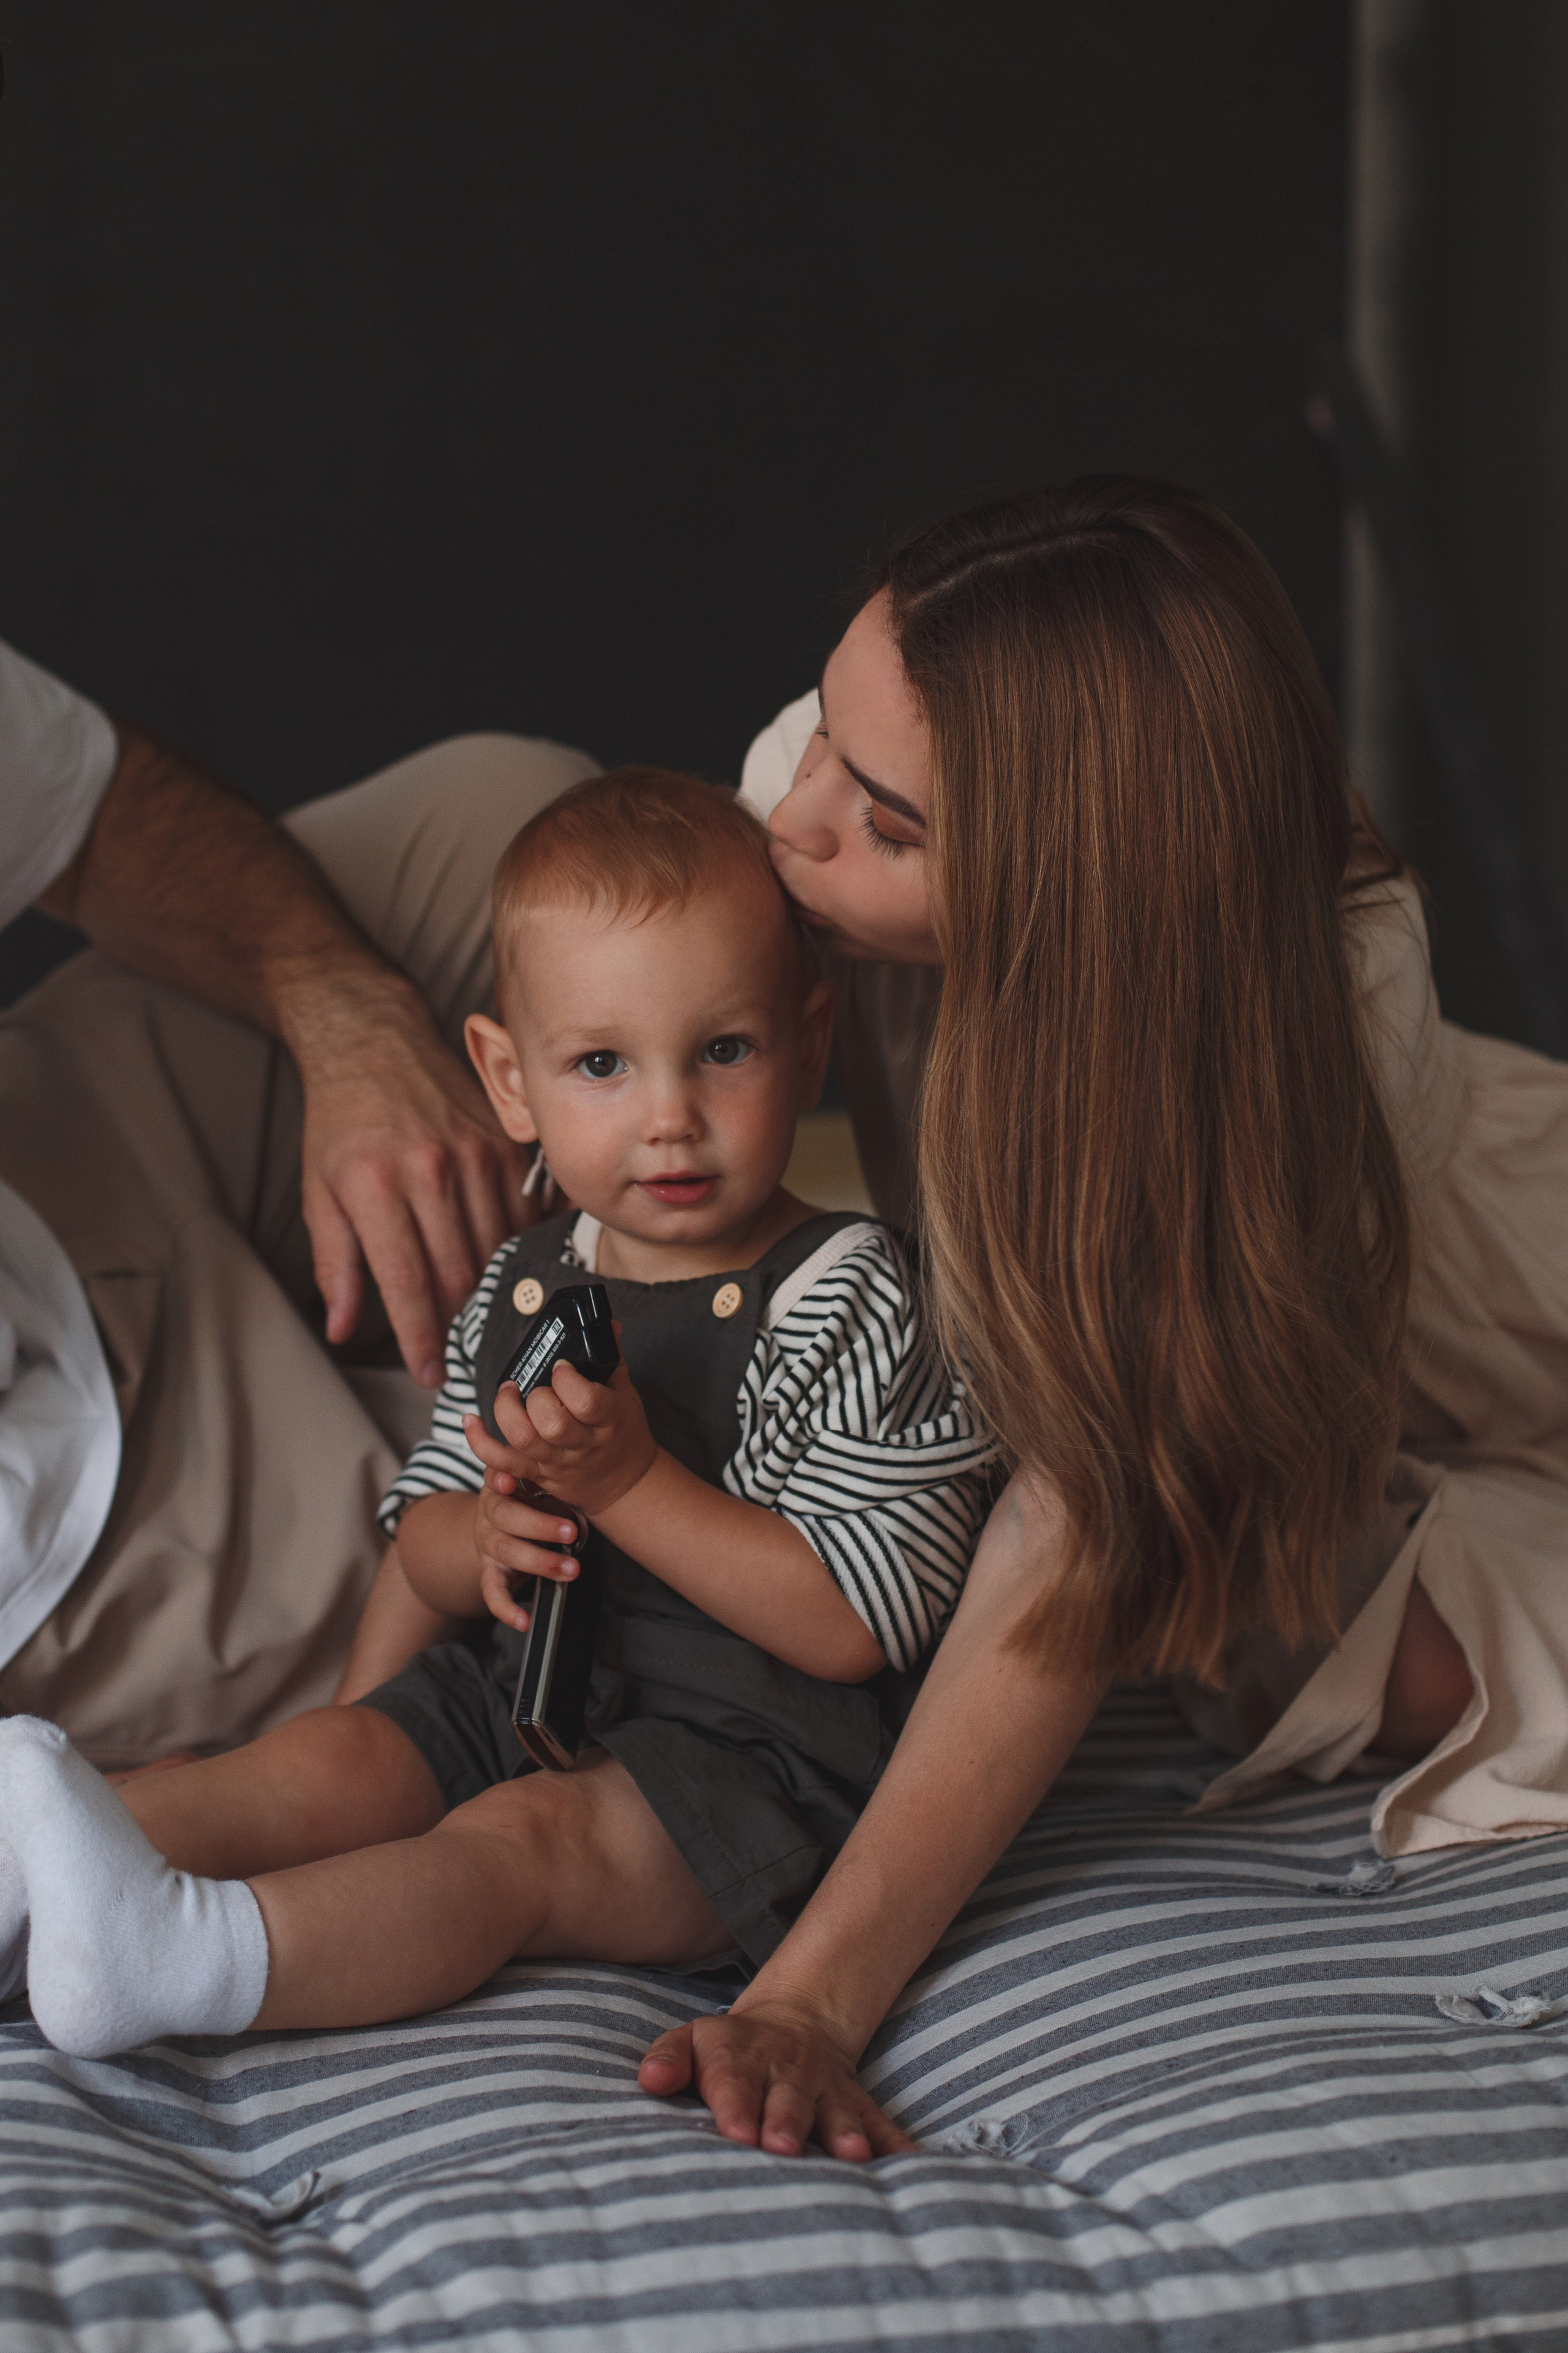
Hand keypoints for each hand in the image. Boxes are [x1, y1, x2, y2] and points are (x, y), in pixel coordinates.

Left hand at [294, 978, 533, 1384]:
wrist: (373, 1042)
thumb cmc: (341, 1121)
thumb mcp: (318, 1191)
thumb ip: (334, 1263)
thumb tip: (342, 1327)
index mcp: (376, 1187)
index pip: (409, 1283)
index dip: (421, 1338)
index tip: (428, 1372)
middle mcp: (431, 1170)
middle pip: (459, 1273)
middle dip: (455, 1323)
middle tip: (452, 1348)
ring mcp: (476, 1153)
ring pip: (497, 1248)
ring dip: (488, 1288)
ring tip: (474, 1309)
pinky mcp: (505, 1142)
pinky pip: (522, 1212)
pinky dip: (514, 1244)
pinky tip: (500, 1260)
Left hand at [462, 1348, 657, 1521]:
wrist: (625, 1483)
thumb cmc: (622, 1433)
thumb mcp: (626, 1395)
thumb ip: (611, 1360)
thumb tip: (607, 1325)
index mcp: (609, 1420)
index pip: (586, 1401)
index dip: (567, 1379)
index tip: (561, 1366)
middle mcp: (582, 1444)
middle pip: (551, 1423)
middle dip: (537, 1396)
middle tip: (538, 1384)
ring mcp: (557, 1461)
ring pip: (523, 1440)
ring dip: (506, 1410)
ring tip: (508, 1391)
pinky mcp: (536, 1473)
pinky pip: (501, 1462)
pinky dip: (479, 1442)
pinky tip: (471, 1421)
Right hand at [471, 1478, 587, 1629]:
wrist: (503, 1524)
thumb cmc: (531, 1499)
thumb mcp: (537, 1482)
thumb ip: (547, 1477)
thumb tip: (576, 1468)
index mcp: (501, 1484)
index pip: (498, 1478)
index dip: (501, 1479)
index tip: (510, 1481)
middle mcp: (490, 1512)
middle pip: (505, 1517)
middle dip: (539, 1526)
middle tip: (571, 1532)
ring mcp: (488, 1543)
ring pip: (506, 1551)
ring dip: (540, 1562)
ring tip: (570, 1570)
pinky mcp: (490, 1571)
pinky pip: (492, 1591)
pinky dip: (507, 1609)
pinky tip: (523, 1621)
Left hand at [637, 1997, 917, 2160]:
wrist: (793, 2022)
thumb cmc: (727, 2050)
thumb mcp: (692, 2041)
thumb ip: (669, 2060)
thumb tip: (648, 2081)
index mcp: (738, 2055)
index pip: (732, 2078)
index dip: (735, 2104)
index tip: (735, 2132)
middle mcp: (785, 2069)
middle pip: (786, 2096)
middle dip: (786, 2121)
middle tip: (782, 2148)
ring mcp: (823, 2085)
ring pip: (834, 2107)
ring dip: (842, 2130)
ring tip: (852, 2155)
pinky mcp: (853, 2099)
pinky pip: (877, 2119)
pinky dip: (893, 2140)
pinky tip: (908, 2161)